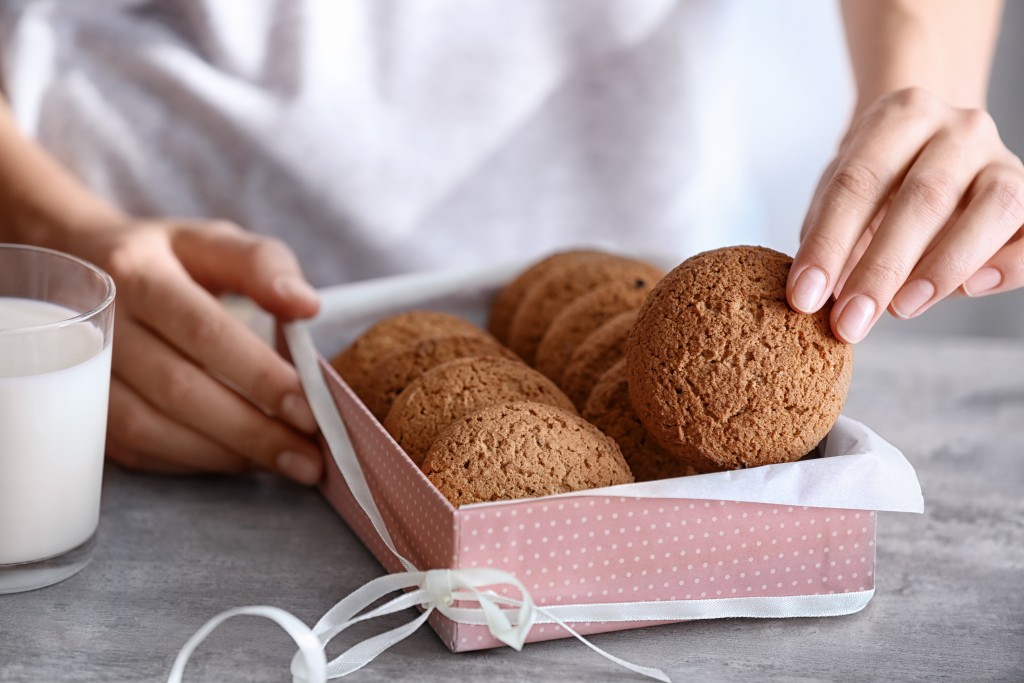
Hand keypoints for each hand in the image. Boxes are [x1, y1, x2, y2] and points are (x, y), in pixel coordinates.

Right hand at [73, 219, 324, 482]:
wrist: (81, 266)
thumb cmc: (169, 258)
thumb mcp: (215, 241)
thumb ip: (263, 265)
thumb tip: (306, 305)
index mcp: (140, 272)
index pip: (204, 331)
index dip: (258, 374)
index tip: (308, 409)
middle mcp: (102, 324)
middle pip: (177, 388)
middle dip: (250, 429)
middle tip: (308, 457)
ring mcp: (80, 371)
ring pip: (150, 428)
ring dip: (222, 454)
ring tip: (283, 462)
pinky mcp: (82, 408)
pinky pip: (136, 448)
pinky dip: (192, 462)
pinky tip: (238, 460)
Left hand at [788, 87, 1023, 342]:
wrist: (932, 147)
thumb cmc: (878, 182)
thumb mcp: (842, 197)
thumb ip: (830, 237)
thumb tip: (816, 295)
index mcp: (900, 116)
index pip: (856, 181)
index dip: (827, 244)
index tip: (802, 297)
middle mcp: (959, 128)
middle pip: (923, 197)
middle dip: (880, 269)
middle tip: (849, 322)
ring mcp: (1003, 159)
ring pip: (993, 206)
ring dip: (944, 266)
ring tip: (902, 309)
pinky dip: (1007, 265)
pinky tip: (971, 289)